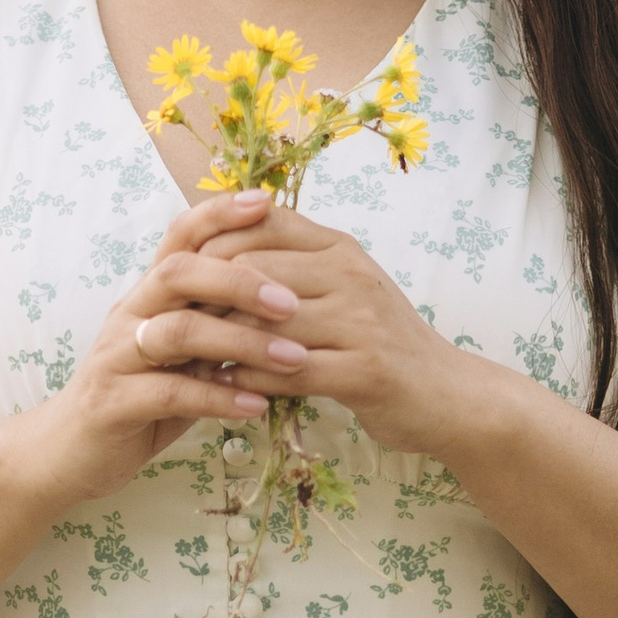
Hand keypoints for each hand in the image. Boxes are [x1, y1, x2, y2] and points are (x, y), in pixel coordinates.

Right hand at [13, 192, 299, 503]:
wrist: (69, 451)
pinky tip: (256, 404)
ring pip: (177, 332)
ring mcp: (115, 357)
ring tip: (292, 359)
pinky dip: (218, 398)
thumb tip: (288, 294)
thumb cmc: (140, 397)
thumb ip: (218, 321)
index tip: (266, 202)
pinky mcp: (112, 403)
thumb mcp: (182, 354)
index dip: (217, 214)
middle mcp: (129, 314)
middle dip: (239, 281)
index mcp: (147, 295)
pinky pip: (169, 393)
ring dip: (241, 342)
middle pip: (178, 273)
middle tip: (292, 303)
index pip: (179, 238)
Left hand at [186, 203, 475, 457]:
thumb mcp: (339, 287)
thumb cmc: (379, 341)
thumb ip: (290, 263)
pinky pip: (286, 371)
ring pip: (264, 322)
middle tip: (171, 321)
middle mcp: (350, 273)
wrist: (446, 394)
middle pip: (252, 269)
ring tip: (186, 359)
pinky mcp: (365, 370)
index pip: (259, 223)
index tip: (177, 275)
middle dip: (206, 298)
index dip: (210, 246)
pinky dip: (248, 380)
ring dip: (219, 344)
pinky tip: (225, 389)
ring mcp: (361, 321)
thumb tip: (213, 245)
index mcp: (339, 247)